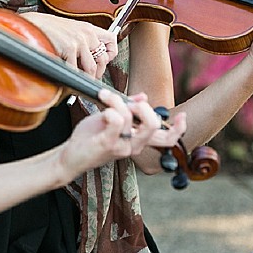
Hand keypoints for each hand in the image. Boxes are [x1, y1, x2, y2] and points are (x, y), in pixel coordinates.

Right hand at [21, 12, 117, 78]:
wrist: (35, 23)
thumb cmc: (50, 29)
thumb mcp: (72, 30)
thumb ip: (83, 40)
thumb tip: (90, 58)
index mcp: (88, 28)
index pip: (111, 40)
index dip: (110, 54)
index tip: (103, 61)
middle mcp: (87, 34)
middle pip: (103, 59)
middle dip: (98, 72)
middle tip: (92, 77)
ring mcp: (79, 41)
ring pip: (92, 68)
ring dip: (87, 78)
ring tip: (81, 81)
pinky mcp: (69, 48)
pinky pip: (76, 70)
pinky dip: (72, 77)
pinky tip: (68, 76)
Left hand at [57, 90, 185, 179]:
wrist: (70, 155)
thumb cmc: (90, 138)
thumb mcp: (110, 120)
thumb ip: (128, 110)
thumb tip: (144, 97)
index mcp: (138, 141)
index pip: (167, 140)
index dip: (179, 129)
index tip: (182, 115)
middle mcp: (134, 146)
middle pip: (154, 125)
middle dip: (142, 106)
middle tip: (125, 102)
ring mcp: (122, 147)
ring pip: (131, 117)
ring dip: (116, 100)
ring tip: (104, 97)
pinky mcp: (108, 144)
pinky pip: (117, 120)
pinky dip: (111, 108)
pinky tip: (102, 110)